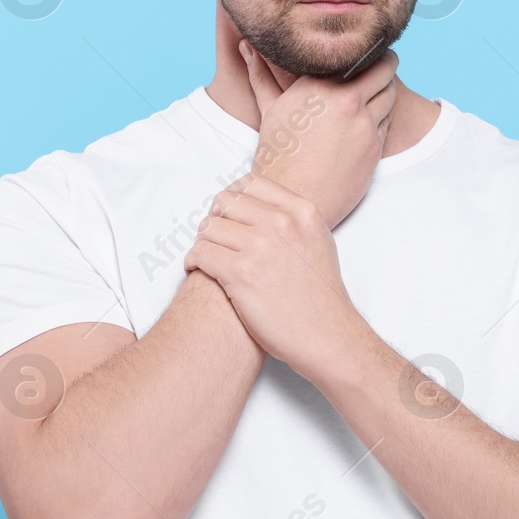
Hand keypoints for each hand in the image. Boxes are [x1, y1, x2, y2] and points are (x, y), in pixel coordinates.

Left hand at [183, 172, 362, 375]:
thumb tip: (255, 209)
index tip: (228, 217)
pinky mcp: (241, 274)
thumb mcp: (318, 241)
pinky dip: (193, 261)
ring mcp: (261, 247)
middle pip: (224, 202)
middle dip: (214, 220)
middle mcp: (282, 223)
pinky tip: (199, 271)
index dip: (231, 199)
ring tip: (208, 260)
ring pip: (208, 228)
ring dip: (202, 243)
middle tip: (215, 241)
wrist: (326, 335)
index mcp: (302, 212)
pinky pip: (200, 253)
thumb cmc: (320, 295)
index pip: (250, 183)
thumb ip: (292, 219)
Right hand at [240, 40, 399, 228]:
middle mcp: (346, 101)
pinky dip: (385, 113)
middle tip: (383, 60)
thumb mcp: (269, 111)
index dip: (364, 48)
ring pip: (391, 93)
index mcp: (318, 86)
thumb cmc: (277, 156)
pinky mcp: (376, 147)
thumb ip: (262, 75)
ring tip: (380, 86)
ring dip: (388, 87)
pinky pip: (389, 120)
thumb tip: (247, 46)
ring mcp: (364, 124)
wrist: (293, 199)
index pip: (356, 53)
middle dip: (385, 62)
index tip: (364, 46)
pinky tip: (375, 114)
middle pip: (384, 68)